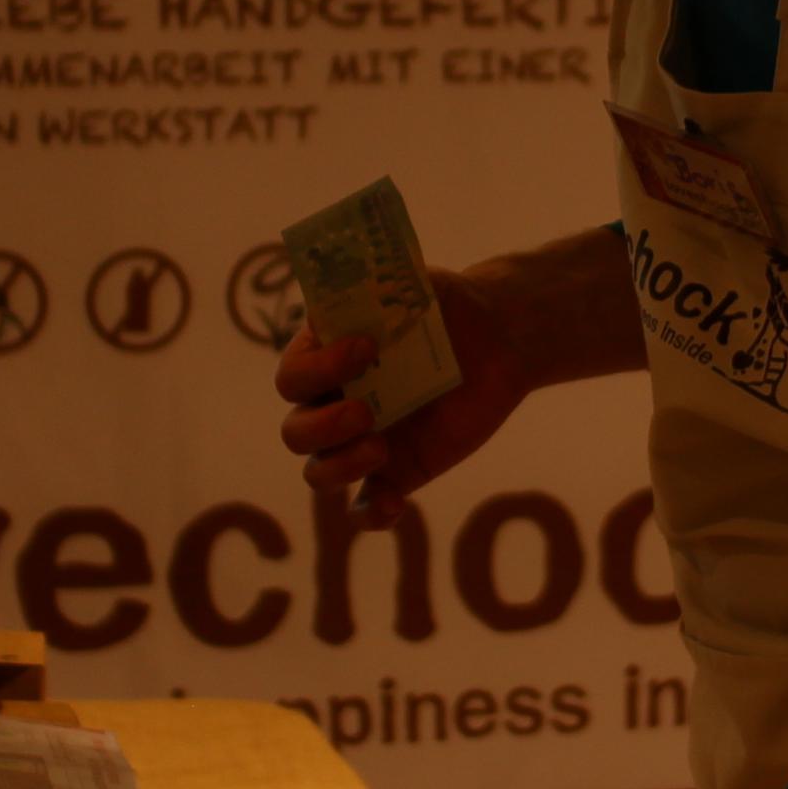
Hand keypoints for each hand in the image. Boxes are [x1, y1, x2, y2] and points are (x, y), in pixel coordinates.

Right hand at [278, 268, 531, 507]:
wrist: (494, 339)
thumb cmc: (444, 306)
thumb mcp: (414, 283)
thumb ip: (383, 281)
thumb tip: (363, 275)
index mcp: (323, 358)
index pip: (292, 376)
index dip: (319, 367)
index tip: (366, 346)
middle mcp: (332, 403)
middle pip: (294, 433)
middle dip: (323, 426)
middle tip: (366, 411)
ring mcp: (360, 441)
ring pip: (318, 473)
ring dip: (340, 467)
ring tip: (382, 447)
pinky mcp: (396, 471)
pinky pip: (366, 507)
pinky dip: (372, 513)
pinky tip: (394, 503)